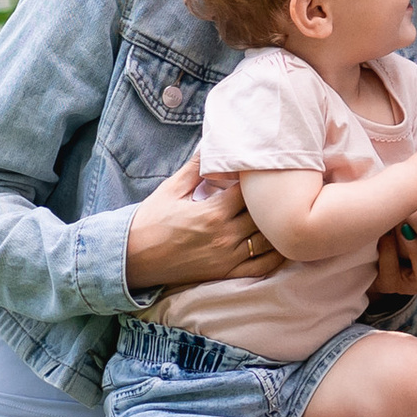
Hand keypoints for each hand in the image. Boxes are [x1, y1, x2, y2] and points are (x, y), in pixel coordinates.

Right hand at [124, 158, 285, 289]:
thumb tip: (211, 143)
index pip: (251, 193)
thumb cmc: (151, 221)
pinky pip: (260, 267)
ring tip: (282, 213)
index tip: (263, 173)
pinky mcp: (226, 273)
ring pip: (267, 241)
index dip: (260, 181)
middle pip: (264, 216)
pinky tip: (280, 242)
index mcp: (213, 213)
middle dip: (272, 202)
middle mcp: (224, 236)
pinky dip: (275, 256)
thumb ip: (196, 167)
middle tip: (280, 191)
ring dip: (276, 227)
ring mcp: (227, 258)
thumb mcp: (172, 189)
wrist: (133, 257)